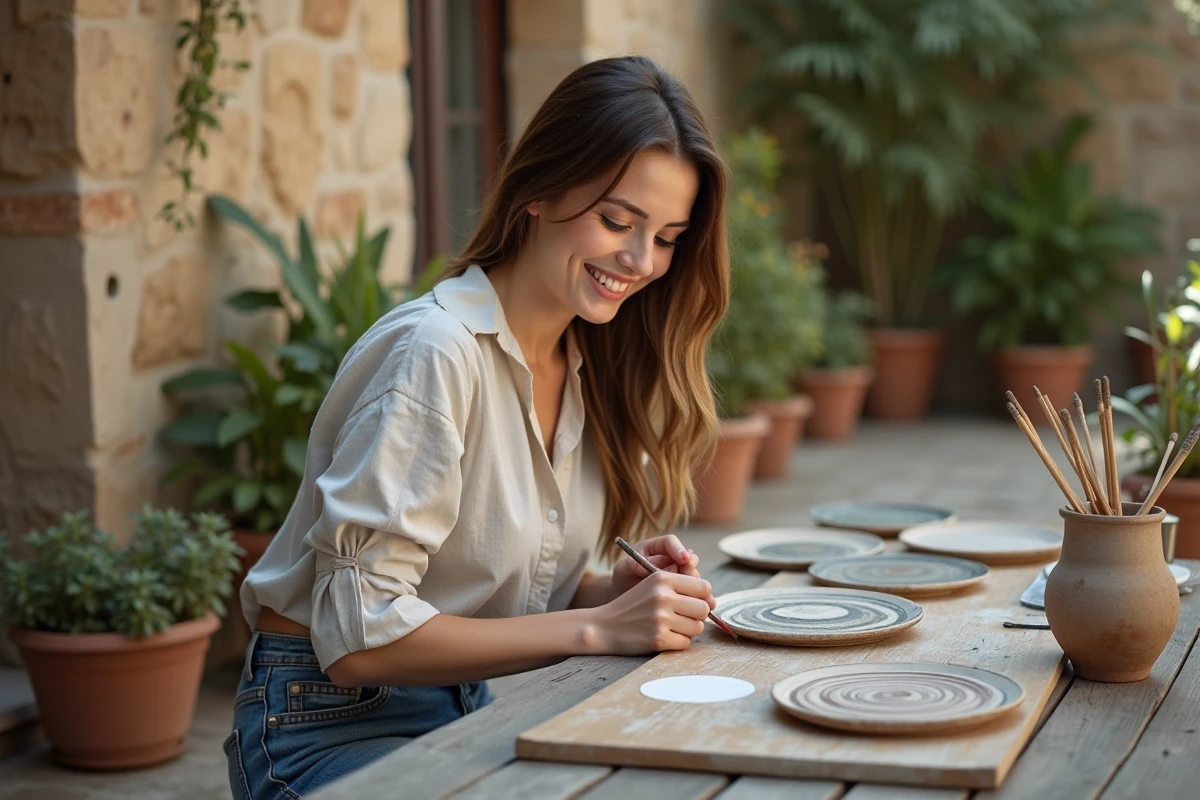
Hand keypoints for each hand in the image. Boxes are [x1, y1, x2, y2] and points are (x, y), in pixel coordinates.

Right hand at [588, 570, 716, 654]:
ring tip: (671, 627)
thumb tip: (713, 602)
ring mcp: (661, 618)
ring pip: (697, 627)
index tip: (693, 603)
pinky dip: (678, 642)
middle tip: (681, 618)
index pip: (704, 587)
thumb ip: (681, 588)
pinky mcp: (659, 639)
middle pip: (704, 608)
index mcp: (662, 578)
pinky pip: (686, 643)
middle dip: (697, 616)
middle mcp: (663, 596)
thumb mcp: (652, 586)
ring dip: (688, 630)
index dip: (702, 597)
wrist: (603, 626)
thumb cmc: (632, 606)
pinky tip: (663, 637)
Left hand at [610, 534, 700, 597]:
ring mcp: (680, 572)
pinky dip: (702, 597)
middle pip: (688, 558)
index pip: (670, 542)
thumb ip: (632, 565)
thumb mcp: (623, 570)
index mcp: (656, 547)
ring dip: (699, 585)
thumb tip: (647, 565)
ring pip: (695, 575)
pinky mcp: (685, 587)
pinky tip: (706, 606)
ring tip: (702, 596)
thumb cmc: (624, 579)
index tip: (684, 559)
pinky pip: (697, 590)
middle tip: (691, 578)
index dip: (678, 549)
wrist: (627, 595)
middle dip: (691, 569)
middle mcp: (672, 557)